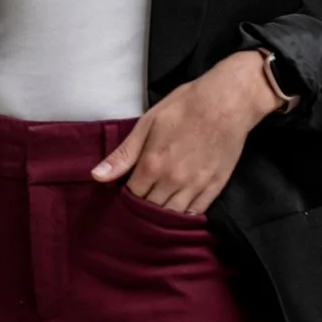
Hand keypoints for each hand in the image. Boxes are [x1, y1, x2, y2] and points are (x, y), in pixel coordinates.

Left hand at [88, 49, 288, 214]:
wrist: (226, 102)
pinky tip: (178, 215)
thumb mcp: (148, 123)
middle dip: (142, 210)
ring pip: (172, 217)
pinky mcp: (214, 188)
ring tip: (156, 214)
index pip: (131, 196)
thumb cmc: (184, 107)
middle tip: (139, 207)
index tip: (124, 196)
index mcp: (152, 164)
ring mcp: (195, 186)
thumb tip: (96, 176)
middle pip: (150, 210)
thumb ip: (123, 154)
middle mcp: (172, 181)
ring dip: (162, 219)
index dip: (125, 198)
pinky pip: (196, 214)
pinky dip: (184, 217)